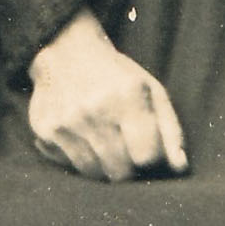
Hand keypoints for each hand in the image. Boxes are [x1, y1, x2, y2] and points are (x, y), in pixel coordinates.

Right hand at [25, 7, 187, 181]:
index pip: (146, 156)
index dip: (150, 157)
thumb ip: (170, 130)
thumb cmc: (117, 76)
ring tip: (104, 142)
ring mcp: (66, 122)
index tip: (146, 148)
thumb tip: (180, 168)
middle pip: (120, 172)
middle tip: (124, 149)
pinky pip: (69, 166)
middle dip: (127, 167)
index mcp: (128, 96)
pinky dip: (79, 159)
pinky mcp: (45, 131)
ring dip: (103, 166)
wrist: (64, 51)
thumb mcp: (151, 91)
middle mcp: (95, 109)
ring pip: (93, 173)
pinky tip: (81, 137)